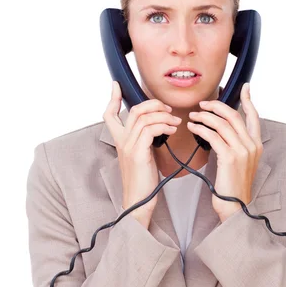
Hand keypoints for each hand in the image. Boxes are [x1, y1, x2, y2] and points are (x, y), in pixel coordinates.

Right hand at [102, 81, 181, 227]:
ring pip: (144, 118)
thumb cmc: (143, 180)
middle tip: (168, 109)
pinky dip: (164, 126)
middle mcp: (121, 141)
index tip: (117, 85)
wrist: (139, 201)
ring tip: (175, 122)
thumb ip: (145, 140)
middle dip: (153, 104)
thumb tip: (159, 127)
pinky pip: (150, 130)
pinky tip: (173, 130)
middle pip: (134, 110)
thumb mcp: (143, 155)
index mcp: (120, 141)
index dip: (112, 98)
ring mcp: (128, 147)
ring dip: (163, 115)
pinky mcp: (138, 154)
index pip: (109, 115)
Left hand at [187, 83, 262, 222]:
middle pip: (234, 115)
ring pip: (222, 123)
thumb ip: (234, 144)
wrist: (234, 207)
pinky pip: (213, 136)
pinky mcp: (229, 157)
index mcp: (256, 145)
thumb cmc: (232, 186)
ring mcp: (242, 151)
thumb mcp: (238, 162)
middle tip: (202, 104)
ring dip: (204, 117)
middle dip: (216, 106)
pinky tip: (192, 128)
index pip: (254, 116)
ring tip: (192, 117)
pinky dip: (200, 129)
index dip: (248, 100)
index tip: (244, 87)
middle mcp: (252, 145)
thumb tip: (221, 129)